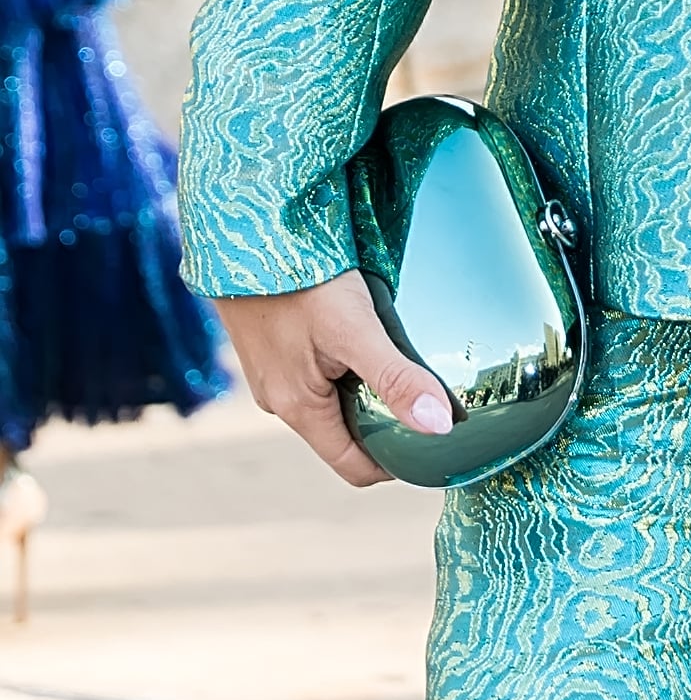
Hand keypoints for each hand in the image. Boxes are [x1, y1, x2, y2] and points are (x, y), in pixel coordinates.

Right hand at [215, 271, 453, 488]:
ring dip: (366, 387)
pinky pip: (316, 371)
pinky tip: (365, 331)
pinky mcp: (272, 346)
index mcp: (298, 410)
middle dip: (385, 420)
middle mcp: (279, 400)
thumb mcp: (356, 329)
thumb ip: (396, 378)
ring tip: (399, 354)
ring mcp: (272, 373)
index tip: (435, 442)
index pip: (354, 468)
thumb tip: (440, 427)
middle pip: (345, 434)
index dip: (396, 462)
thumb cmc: (298, 279)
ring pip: (332, 400)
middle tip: (427, 391)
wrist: (243, 231)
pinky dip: (345, 362)